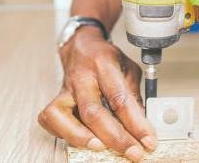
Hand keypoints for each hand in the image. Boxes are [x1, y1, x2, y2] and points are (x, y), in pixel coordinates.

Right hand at [38, 26, 156, 161]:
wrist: (81, 46)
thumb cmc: (105, 58)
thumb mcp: (128, 68)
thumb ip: (134, 95)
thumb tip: (142, 125)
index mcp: (104, 65)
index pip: (120, 98)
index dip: (136, 124)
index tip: (148, 141)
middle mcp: (82, 78)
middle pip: (93, 112)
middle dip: (115, 138)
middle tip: (132, 152)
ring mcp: (65, 89)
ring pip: (62, 116)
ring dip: (81, 137)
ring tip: (101, 148)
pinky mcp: (56, 99)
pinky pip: (50, 119)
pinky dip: (64, 133)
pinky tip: (81, 139)